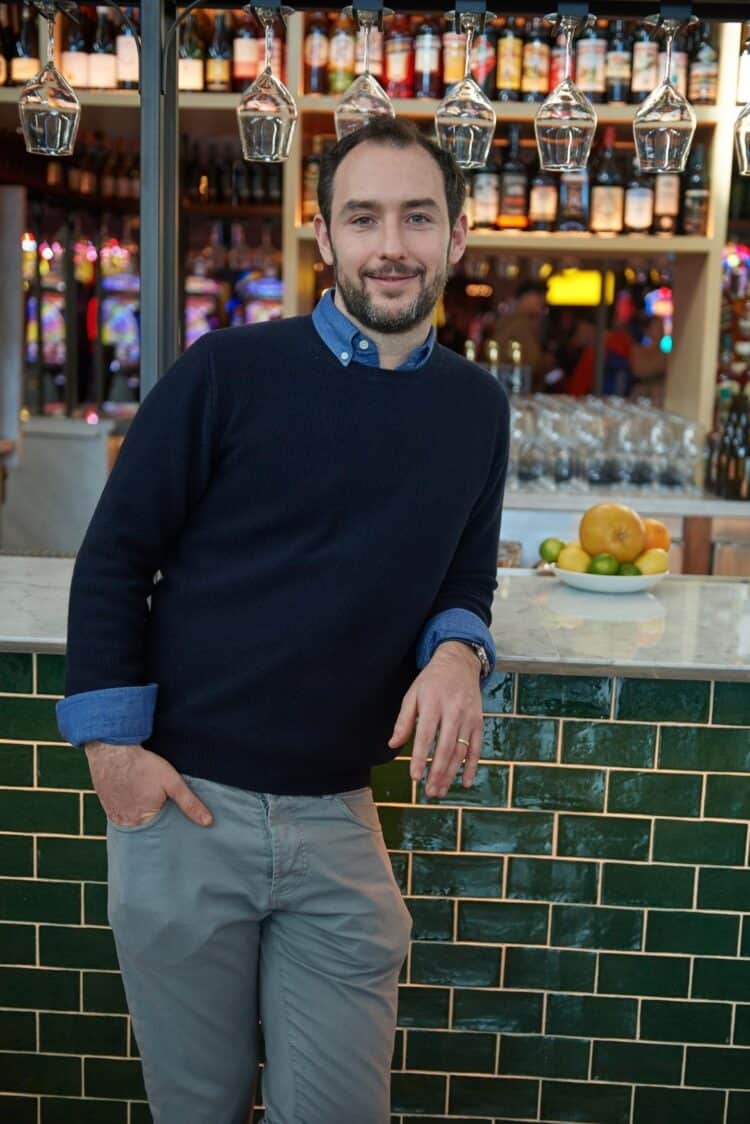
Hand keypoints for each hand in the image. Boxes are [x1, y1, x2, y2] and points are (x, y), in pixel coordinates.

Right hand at [84, 741, 212, 827]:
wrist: (112, 749)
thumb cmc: (143, 765)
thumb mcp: (172, 783)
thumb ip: (189, 803)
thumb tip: (208, 822)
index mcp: (142, 822)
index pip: (157, 832)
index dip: (165, 825)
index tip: (170, 819)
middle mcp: (124, 822)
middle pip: (142, 826)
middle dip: (151, 819)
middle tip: (156, 805)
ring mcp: (111, 812)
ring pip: (128, 817)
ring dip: (135, 811)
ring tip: (143, 798)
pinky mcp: (103, 801)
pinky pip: (116, 808)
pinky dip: (124, 803)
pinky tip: (131, 792)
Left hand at [388, 641, 483, 798]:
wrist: (459, 663)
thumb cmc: (431, 681)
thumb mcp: (412, 694)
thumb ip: (404, 721)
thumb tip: (392, 745)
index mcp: (432, 703)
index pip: (426, 735)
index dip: (420, 757)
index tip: (414, 776)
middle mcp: (453, 711)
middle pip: (446, 747)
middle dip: (438, 772)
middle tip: (429, 792)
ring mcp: (468, 717)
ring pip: (461, 750)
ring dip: (451, 773)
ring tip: (440, 790)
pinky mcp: (479, 721)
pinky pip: (476, 747)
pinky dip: (472, 766)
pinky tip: (465, 782)